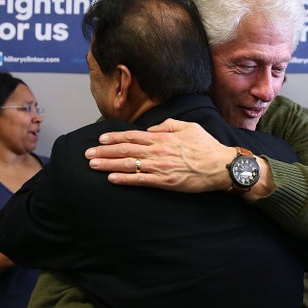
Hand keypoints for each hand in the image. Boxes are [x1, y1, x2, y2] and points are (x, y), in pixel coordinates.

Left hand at [85, 119, 233, 191]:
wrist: (221, 166)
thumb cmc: (206, 146)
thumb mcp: (189, 127)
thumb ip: (168, 125)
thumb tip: (151, 129)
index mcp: (162, 137)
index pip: (132, 136)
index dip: (114, 137)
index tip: (100, 139)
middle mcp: (158, 151)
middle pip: (125, 149)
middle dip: (104, 151)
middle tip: (87, 154)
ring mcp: (160, 167)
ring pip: (128, 164)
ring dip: (108, 164)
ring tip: (92, 165)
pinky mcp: (165, 181)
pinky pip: (140, 180)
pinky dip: (124, 179)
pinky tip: (111, 178)